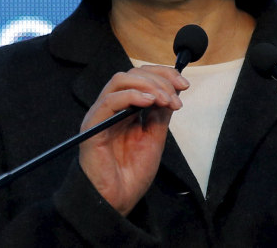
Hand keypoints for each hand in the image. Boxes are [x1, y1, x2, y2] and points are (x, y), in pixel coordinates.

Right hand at [78, 65, 188, 215]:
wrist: (116, 201)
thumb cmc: (131, 174)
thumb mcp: (154, 138)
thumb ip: (160, 113)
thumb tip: (172, 91)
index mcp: (125, 109)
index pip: (141, 78)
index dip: (163, 75)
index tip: (184, 85)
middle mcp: (111, 108)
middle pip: (132, 74)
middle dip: (160, 79)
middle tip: (176, 97)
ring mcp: (101, 115)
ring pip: (120, 80)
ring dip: (148, 85)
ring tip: (165, 100)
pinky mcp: (93, 126)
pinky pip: (110, 101)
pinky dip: (132, 95)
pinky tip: (150, 102)